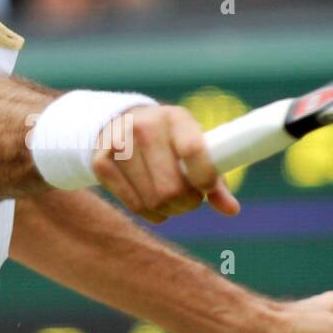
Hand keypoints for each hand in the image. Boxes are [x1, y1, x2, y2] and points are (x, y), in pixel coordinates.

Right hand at [92, 105, 239, 222]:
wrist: (119, 123)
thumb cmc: (169, 141)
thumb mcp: (193, 146)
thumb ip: (215, 179)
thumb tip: (232, 210)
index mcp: (175, 118)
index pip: (193, 151)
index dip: (204, 178)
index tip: (206, 187)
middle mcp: (145, 127)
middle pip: (172, 189)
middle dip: (187, 203)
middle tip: (190, 199)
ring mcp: (119, 144)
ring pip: (153, 201)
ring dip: (170, 210)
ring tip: (173, 200)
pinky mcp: (101, 163)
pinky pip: (134, 206)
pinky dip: (151, 214)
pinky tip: (154, 203)